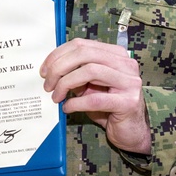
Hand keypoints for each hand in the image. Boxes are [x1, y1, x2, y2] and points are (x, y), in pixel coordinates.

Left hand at [40, 38, 150, 153]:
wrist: (130, 131)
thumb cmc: (107, 107)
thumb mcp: (89, 86)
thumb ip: (75, 73)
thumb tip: (50, 69)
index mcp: (115, 55)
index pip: (82, 45)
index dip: (58, 55)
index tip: (44, 70)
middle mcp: (125, 64)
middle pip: (84, 54)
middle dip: (59, 67)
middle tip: (47, 84)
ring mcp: (130, 82)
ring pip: (90, 71)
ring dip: (66, 84)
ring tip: (56, 97)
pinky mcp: (128, 102)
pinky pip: (95, 99)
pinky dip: (76, 103)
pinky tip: (68, 108)